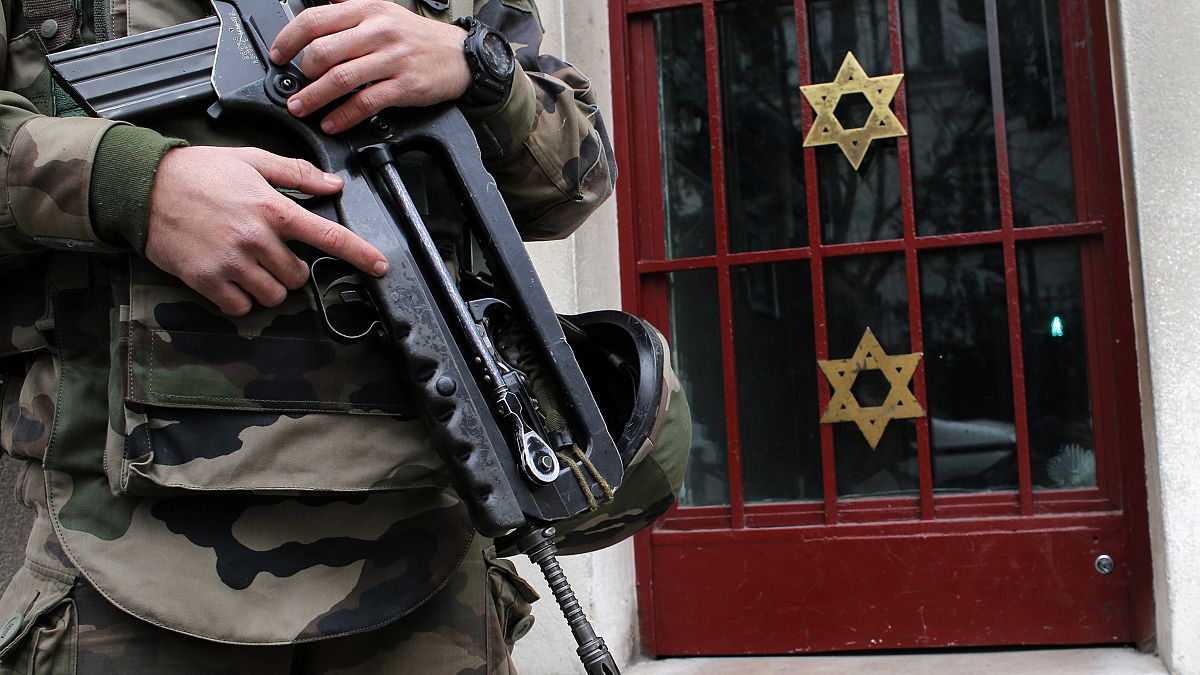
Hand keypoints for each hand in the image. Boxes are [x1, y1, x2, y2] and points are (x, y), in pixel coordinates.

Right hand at [146, 146, 387, 315]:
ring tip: (245, 263)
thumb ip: (296, 174)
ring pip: (273, 295)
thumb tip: (334, 184)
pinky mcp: (206, 280)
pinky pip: (241, 307)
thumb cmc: (199, 172)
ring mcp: (231, 261)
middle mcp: (255, 237)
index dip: (359, 253)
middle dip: (288, 267)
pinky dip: (240, 299)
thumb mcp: (251, 160)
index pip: (327, 235)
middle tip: (266, 250)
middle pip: (297, 275)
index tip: (380, 265)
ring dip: (267, 286)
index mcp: (272, 208)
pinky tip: (229, 278)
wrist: (142, 186)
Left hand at [270, 0, 471, 133]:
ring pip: (340, 79)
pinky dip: (343, 116)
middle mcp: (378, 32)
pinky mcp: (404, 86)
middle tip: (294, 88)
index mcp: (367, 11)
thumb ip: (350, 12)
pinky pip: (365, 103)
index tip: (278, 55)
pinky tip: (332, 122)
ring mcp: (391, 60)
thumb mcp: (384, 12)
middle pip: (322, 51)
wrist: (461, 55)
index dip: (288, 39)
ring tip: (301, 108)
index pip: (314, 20)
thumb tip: (317, 14)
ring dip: (314, 98)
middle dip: (300, 74)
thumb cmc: (419, 37)